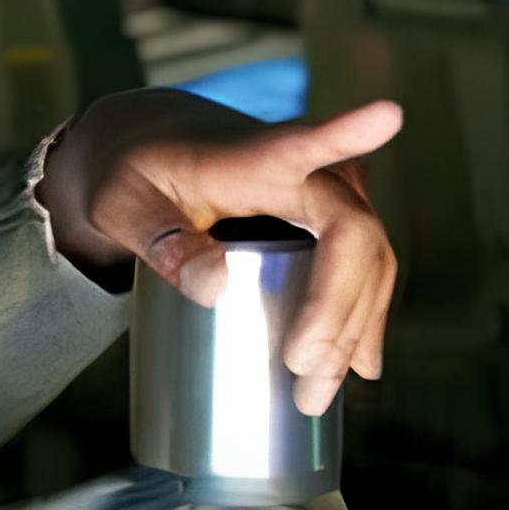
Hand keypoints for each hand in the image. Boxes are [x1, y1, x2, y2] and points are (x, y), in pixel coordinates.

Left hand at [36, 89, 402, 415]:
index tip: (385, 115)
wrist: (151, 151)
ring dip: (353, 332)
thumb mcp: (123, 205)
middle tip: (303, 381)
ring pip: (369, 265)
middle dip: (338, 315)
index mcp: (256, 153)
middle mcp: (312, 168)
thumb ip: (159, 239)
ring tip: (316, 394)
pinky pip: (363, 274)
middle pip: (353, 239)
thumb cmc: (135, 174)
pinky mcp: (337, 224)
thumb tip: (213, 288)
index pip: (308, 142)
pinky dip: (359, 322)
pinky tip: (357, 366)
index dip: (348, 132)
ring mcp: (335, 196)